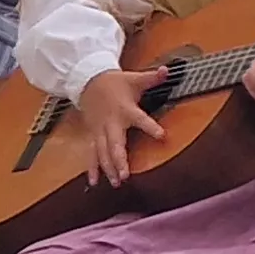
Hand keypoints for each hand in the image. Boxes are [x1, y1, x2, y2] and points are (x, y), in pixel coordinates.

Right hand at [77, 68, 166, 186]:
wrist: (86, 81)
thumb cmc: (113, 82)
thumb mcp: (134, 78)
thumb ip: (152, 78)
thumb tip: (168, 71)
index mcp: (124, 109)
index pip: (139, 119)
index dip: (150, 127)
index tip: (162, 135)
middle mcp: (111, 123)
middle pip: (114, 143)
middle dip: (119, 160)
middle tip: (125, 175)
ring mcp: (99, 131)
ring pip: (102, 152)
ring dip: (108, 168)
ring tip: (115, 182)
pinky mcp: (93, 135)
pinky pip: (91, 153)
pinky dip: (92, 168)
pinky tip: (93, 182)